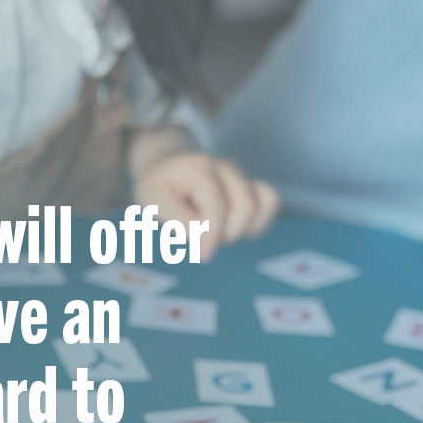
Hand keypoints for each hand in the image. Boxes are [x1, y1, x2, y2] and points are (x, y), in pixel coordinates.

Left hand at [132, 148, 278, 261]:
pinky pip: (270, 202)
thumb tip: (201, 236)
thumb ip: (175, 218)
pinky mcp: (251, 184)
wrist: (168, 169)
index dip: (213, 231)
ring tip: (217, 233)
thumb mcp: (153, 200)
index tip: (204, 255)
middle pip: (245, 206)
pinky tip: (237, 229)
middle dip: (226, 233)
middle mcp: (224, 167)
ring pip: (261, 205)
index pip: (216, 201)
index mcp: (197, 168)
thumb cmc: (160, 188)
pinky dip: (259, 223)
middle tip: (203, 242)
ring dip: (241, 230)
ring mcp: (241, 175)